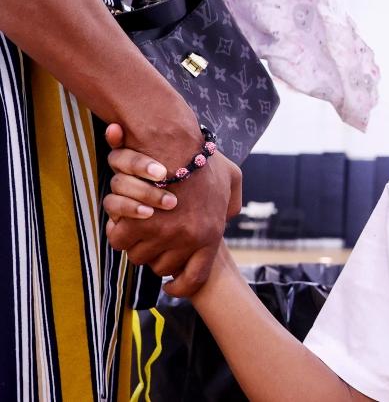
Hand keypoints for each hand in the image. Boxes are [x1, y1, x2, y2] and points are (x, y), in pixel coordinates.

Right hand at [103, 123, 242, 296]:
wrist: (179, 141)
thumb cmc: (203, 157)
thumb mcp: (231, 178)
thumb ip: (232, 201)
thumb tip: (228, 216)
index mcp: (211, 235)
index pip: (194, 279)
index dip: (180, 286)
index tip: (171, 285)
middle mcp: (190, 239)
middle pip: (161, 267)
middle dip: (156, 257)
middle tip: (152, 242)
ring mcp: (165, 234)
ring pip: (139, 255)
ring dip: (136, 244)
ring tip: (137, 228)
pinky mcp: (139, 223)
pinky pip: (120, 240)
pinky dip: (118, 232)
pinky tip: (121, 221)